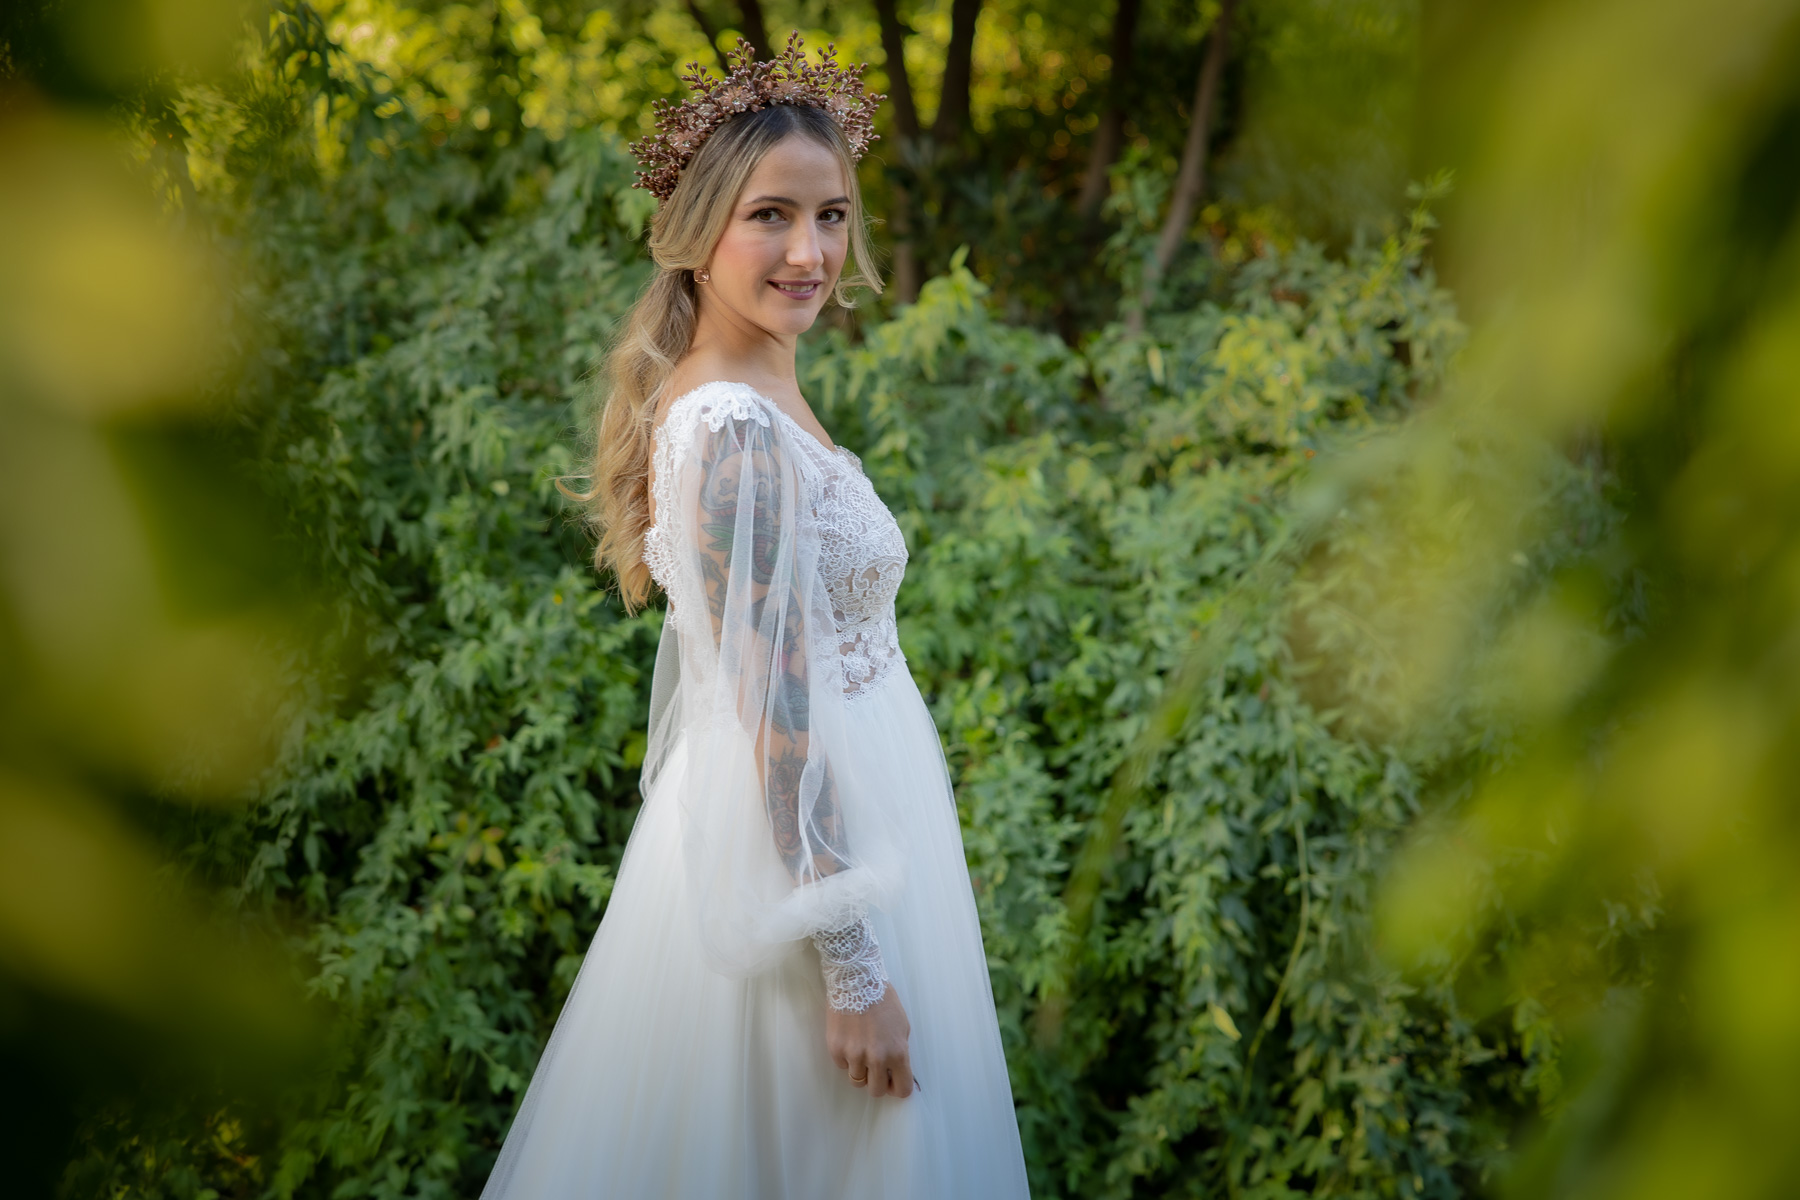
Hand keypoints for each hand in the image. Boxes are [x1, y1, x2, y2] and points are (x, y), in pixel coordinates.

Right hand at [825, 983, 914, 1097]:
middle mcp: (876, 1058)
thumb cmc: (883, 1001)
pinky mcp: (836, 1050)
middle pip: (876, 1091)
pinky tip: (849, 1038)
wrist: (856, 981)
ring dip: (860, 1069)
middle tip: (875, 1069)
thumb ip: (899, 1052)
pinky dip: (846, 1057)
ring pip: (857, 1080)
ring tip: (860, 1048)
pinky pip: (842, 1065)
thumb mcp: (902, 1027)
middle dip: (877, 1083)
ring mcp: (854, 1055)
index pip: (902, 1088)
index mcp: (897, 1052)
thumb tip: (895, 1071)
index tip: (892, 1082)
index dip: (897, 1088)